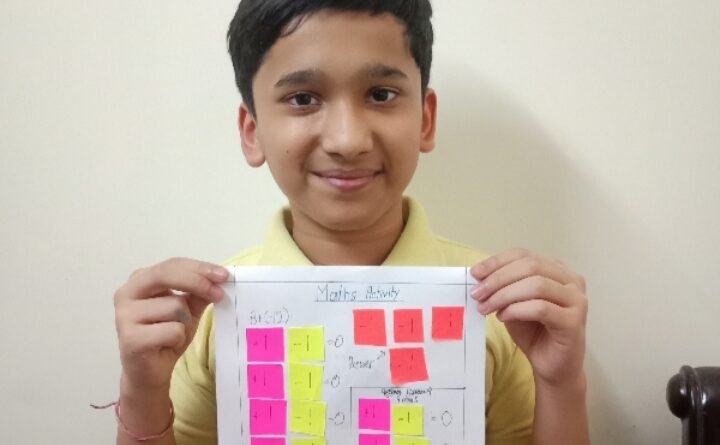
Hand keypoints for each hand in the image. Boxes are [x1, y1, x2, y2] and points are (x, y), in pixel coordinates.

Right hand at [114, 257, 227, 392]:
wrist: (149, 372)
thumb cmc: (166, 336)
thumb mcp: (187, 310)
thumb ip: (198, 292)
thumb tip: (220, 278)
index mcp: (139, 280)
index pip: (172, 265)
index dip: (199, 268)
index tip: (224, 275)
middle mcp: (126, 293)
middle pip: (167, 275)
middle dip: (198, 282)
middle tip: (220, 294)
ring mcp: (124, 316)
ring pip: (174, 307)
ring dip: (184, 322)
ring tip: (174, 333)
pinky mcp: (130, 338)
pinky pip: (171, 330)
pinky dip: (178, 338)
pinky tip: (166, 345)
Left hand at [470, 248, 587, 386]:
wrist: (553, 367)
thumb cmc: (534, 333)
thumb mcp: (513, 304)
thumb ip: (503, 287)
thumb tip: (479, 276)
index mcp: (557, 270)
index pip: (524, 255)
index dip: (497, 262)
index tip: (475, 273)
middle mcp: (571, 280)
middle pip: (530, 266)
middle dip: (498, 279)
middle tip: (477, 293)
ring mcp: (576, 300)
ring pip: (536, 285)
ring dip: (504, 295)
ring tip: (486, 307)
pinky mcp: (574, 321)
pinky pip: (541, 308)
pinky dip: (517, 310)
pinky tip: (502, 316)